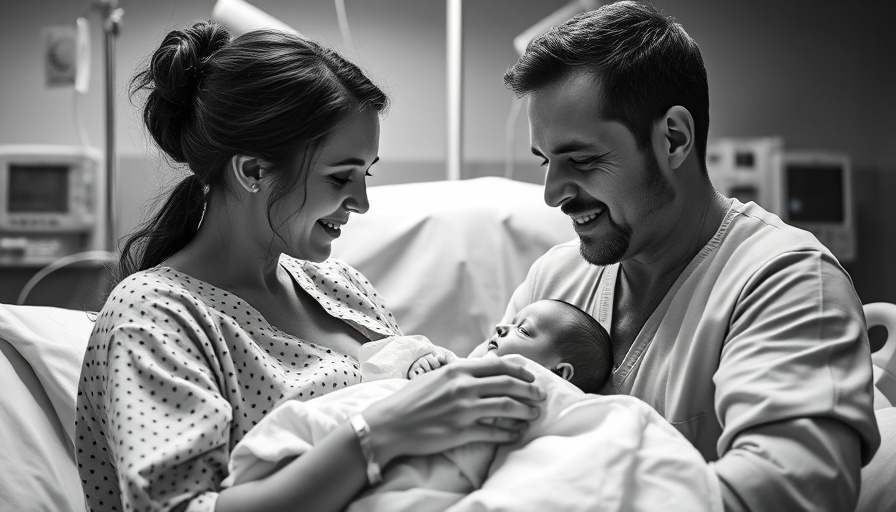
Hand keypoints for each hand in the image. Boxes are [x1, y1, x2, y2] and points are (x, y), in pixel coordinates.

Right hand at [362, 357, 545, 466]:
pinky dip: (509, 433)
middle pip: (507, 385)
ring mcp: (462, 409)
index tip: (531, 376)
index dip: (519, 371)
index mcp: (457, 370)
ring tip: (533, 414)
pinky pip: (493, 432)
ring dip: (524, 411)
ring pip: (506, 407)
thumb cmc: (411, 399)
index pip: (498, 365)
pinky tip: (517, 433)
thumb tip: (487, 363)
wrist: (389, 424)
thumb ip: (461, 370)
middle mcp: (462, 386)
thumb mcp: (436, 376)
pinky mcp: (461, 431)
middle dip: (529, 390)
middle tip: (540, 395)